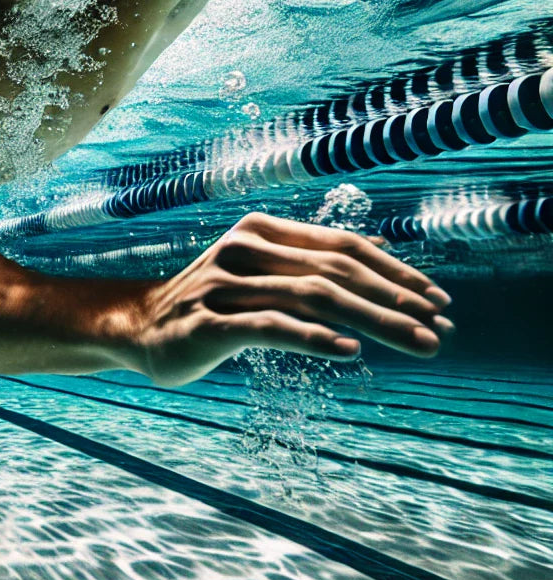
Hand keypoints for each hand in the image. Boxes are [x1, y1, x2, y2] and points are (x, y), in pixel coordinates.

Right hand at [134, 212, 452, 385]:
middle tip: (440, 329)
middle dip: (396, 301)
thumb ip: (309, 268)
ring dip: (373, 321)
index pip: (341, 246)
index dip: (395, 272)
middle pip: (335, 271)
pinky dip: (313, 337)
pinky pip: (270, 326)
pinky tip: (349, 349)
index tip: (437, 300)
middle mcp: (243, 248)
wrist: (140, 324)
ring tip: (416, 342)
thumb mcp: (260, 273)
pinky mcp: (208, 324)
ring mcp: (223, 285)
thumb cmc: (214, 302)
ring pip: (312, 296)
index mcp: (260, 230)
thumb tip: (385, 269)